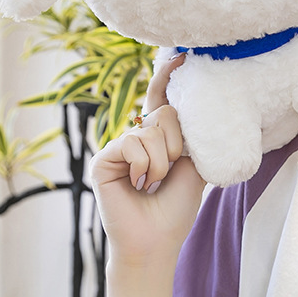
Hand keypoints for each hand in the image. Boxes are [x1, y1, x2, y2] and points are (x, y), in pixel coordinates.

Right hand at [90, 53, 205, 268]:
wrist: (157, 241)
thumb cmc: (174, 209)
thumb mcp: (194, 168)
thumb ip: (192, 138)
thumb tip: (191, 110)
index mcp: (158, 140)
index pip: (161, 103)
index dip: (167, 79)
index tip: (181, 56)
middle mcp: (136, 139)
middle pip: (163, 113)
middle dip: (176, 144)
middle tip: (170, 171)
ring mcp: (118, 148)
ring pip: (150, 130)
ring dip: (162, 162)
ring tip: (153, 183)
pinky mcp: (103, 158)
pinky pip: (132, 144)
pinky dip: (144, 166)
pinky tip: (138, 184)